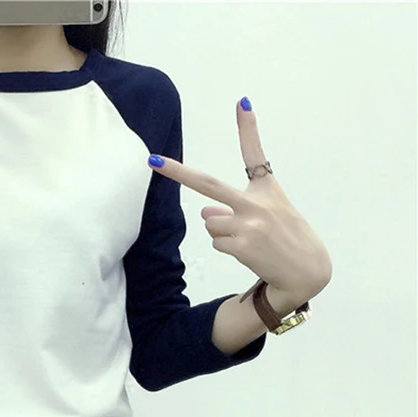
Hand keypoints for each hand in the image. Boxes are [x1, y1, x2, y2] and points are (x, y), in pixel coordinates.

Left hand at [148, 99, 332, 297]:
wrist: (306, 271)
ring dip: (222, 232)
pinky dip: (227, 248)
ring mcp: (249, 225)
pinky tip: (249, 252)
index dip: (248, 128)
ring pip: (210, 223)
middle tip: (152, 160)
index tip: (241, 102)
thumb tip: (205, 212)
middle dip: (177, 172)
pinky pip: (216, 242)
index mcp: (268, 189)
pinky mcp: (242, 247)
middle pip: (209, 184)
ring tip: (249, 240)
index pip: (255, 154)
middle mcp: (257, 203)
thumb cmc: (286, 238)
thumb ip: (234, 208)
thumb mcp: (268, 215)